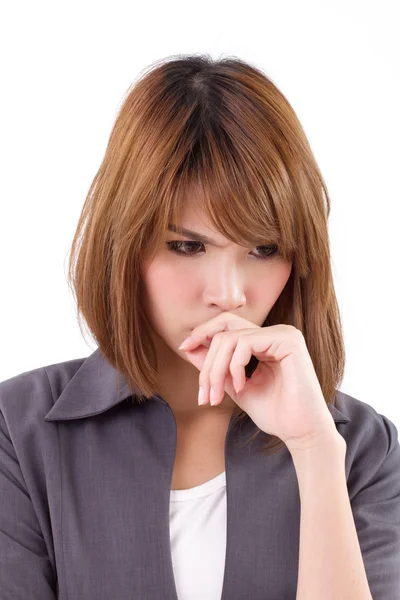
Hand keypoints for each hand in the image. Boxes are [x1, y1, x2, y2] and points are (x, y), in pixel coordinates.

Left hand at [179, 312, 338, 449]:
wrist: (301, 433)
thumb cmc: (275, 413)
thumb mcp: (235, 386)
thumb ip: (216, 366)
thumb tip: (189, 347)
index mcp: (266, 341)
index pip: (227, 327)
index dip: (202, 334)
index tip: (184, 349)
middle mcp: (275, 333)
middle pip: (225, 330)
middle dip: (207, 361)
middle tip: (203, 392)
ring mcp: (283, 333)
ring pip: (231, 338)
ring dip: (216, 370)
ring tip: (217, 396)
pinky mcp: (289, 340)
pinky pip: (246, 343)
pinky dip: (235, 366)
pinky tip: (242, 386)